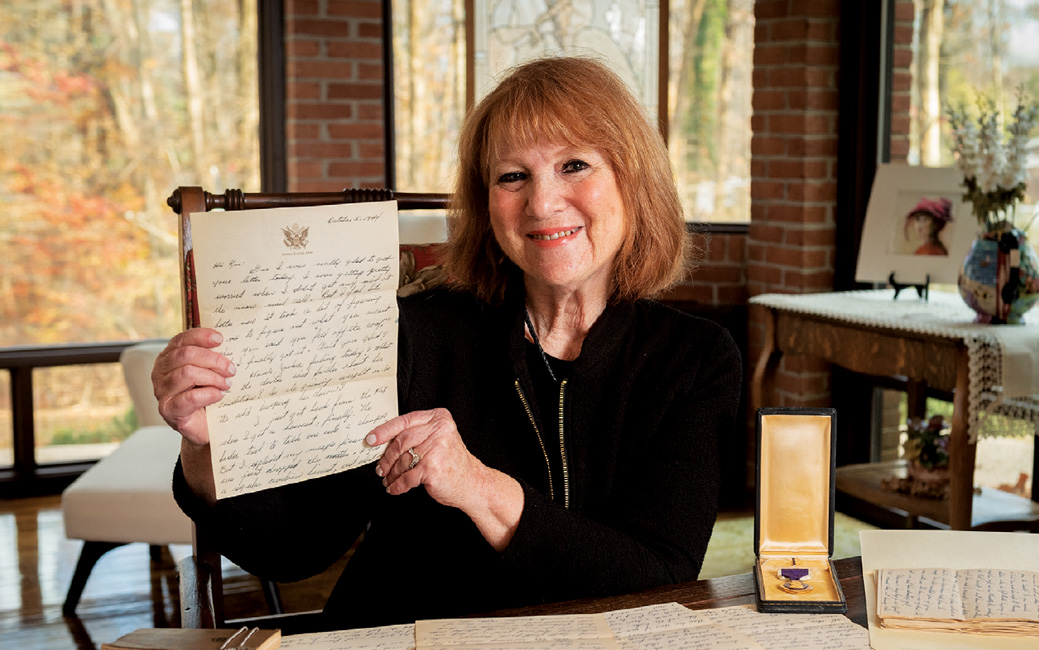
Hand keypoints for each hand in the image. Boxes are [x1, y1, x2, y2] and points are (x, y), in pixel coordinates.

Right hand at [151, 328, 234, 445]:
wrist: (204, 426)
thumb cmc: (205, 394)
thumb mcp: (207, 370)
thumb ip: (209, 357)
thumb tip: (225, 342)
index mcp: (168, 357)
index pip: (181, 340)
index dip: (201, 336)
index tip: (220, 339)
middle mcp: (160, 372)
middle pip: (185, 355)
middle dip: (213, 360)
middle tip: (231, 369)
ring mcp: (161, 391)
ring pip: (187, 373)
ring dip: (213, 377)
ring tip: (226, 384)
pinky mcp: (168, 410)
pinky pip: (190, 398)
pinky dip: (209, 394)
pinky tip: (219, 395)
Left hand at [366, 408, 524, 549]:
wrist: (473, 483)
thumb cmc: (452, 462)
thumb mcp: (439, 439)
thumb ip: (417, 435)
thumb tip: (384, 441)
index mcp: (439, 418)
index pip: (405, 421)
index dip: (384, 431)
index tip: (371, 439)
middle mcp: (439, 430)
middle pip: (401, 441)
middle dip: (386, 457)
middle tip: (380, 467)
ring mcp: (436, 449)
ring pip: (402, 460)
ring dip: (392, 473)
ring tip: (389, 479)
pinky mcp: (432, 468)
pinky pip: (406, 477)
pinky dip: (398, 485)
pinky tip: (395, 488)